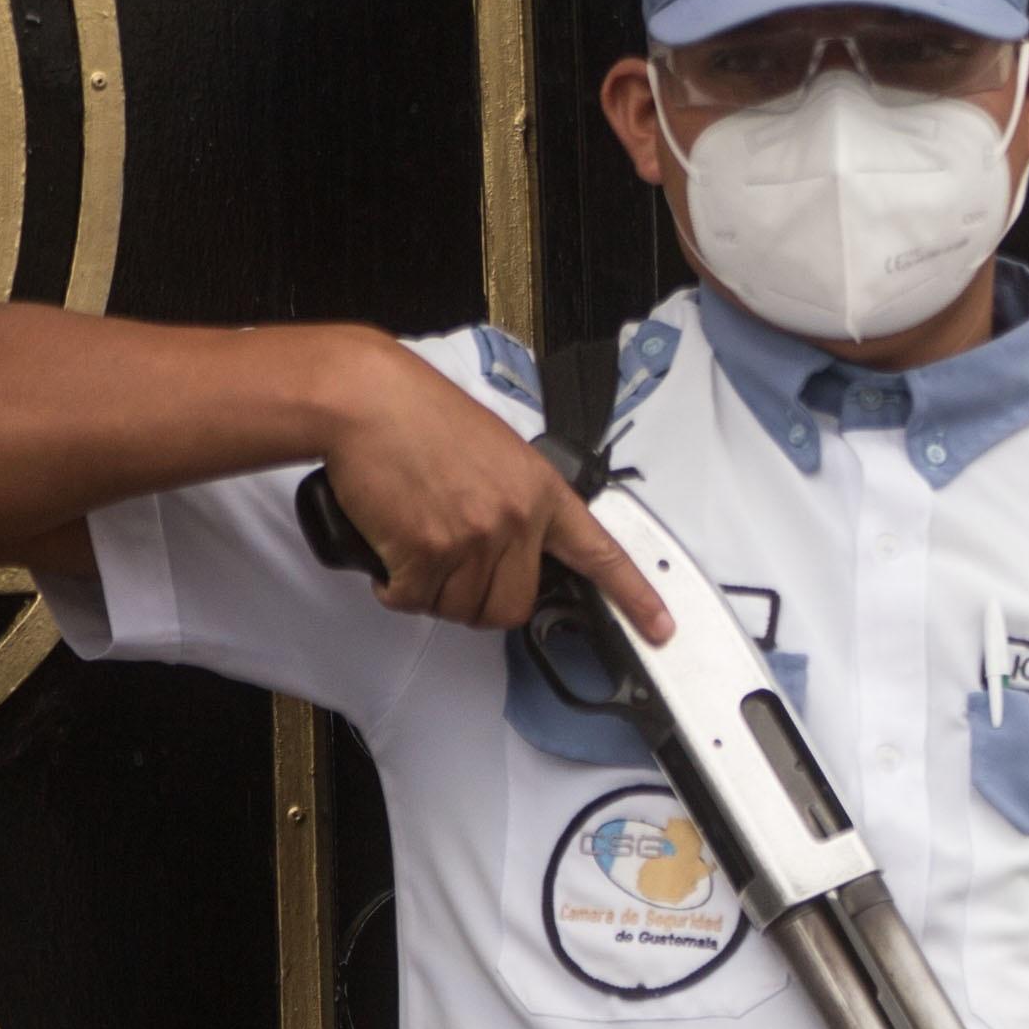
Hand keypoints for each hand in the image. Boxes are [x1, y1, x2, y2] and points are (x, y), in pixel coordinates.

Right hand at [318, 337, 657, 639]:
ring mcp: (474, 538)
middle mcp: (517, 520)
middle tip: (451, 572)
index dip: (633, 596)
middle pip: (513, 607)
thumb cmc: (423, 417)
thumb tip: (510, 548)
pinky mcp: (426, 552)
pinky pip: (414, 600)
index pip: (601, 553)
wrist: (369, 402)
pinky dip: (396, 588)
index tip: (659, 626)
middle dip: (480, 602)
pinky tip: (390, 553)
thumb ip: (517, 502)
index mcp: (544, 493)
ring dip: (433, 593)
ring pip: (461, 609)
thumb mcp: (497, 452)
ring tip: (415, 547)